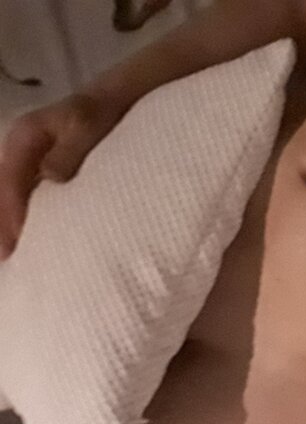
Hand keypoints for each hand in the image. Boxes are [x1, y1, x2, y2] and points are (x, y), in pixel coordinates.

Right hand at [0, 93, 121, 258]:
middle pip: (3, 192)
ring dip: (10, 224)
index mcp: (25, 137)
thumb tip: (50, 176)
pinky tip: (30, 239)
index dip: (12, 212)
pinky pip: (26, 196)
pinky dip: (24, 217)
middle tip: (7, 259)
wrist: (115, 101)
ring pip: (12, 196)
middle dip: (3, 225)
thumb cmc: (101, 113)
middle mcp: (21, 150)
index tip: (16, 242)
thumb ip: (69, 151)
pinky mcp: (42, 170)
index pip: (11, 181)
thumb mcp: (87, 125)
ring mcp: (30, 160)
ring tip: (13, 257)